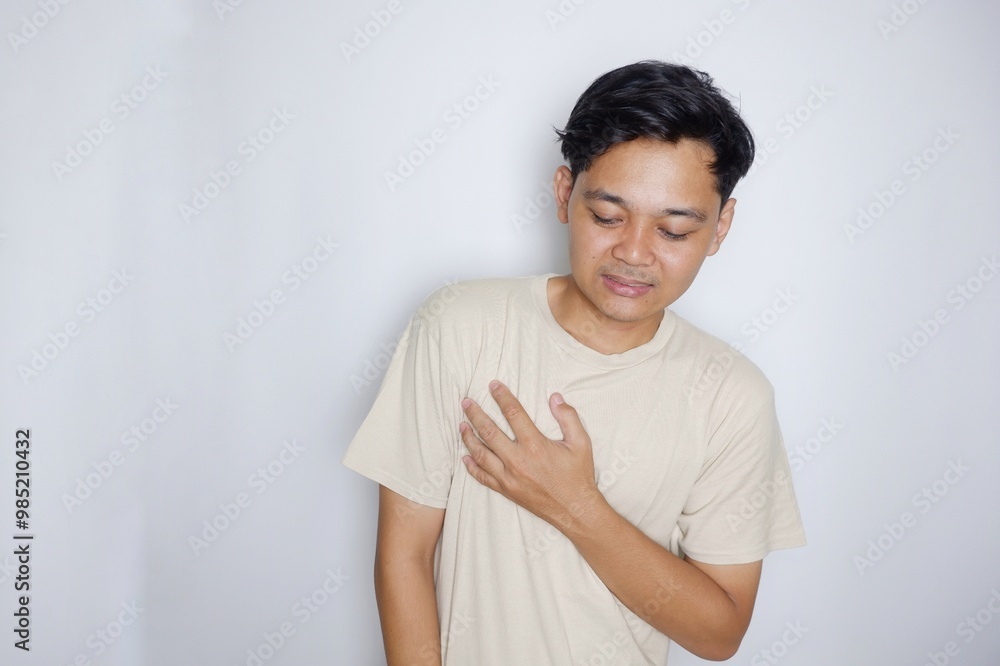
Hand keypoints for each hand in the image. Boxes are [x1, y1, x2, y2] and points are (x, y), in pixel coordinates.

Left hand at [459, 380, 601, 530]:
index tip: (493, 386)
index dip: (502, 397)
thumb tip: (555, 397)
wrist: (575, 510)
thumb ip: (568, 417)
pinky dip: (471, 467)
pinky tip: (465, 457)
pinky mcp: (506, 491)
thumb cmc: (578, 475)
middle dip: (475, 414)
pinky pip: (483, 477)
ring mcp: (509, 477)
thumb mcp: (581, 443)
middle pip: (489, 431)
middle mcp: (518, 461)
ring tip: (462, 424)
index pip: (514, 414)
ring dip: (468, 438)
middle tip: (466, 402)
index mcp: (535, 445)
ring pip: (481, 454)